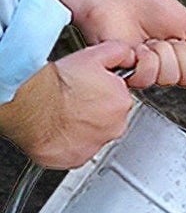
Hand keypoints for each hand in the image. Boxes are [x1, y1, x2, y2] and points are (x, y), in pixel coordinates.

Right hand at [0, 42, 137, 167]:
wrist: (31, 104)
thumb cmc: (56, 83)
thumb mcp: (93, 56)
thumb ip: (117, 54)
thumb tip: (127, 55)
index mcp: (121, 102)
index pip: (118, 98)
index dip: (101, 92)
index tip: (87, 89)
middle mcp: (114, 127)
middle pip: (107, 119)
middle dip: (93, 112)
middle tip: (72, 102)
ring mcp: (96, 145)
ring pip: (93, 136)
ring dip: (81, 128)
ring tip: (62, 116)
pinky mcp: (76, 158)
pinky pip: (75, 152)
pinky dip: (67, 145)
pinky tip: (56, 132)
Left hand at [28, 0, 185, 89]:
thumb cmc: (140, 2)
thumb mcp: (184, 21)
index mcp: (180, 54)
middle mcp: (166, 66)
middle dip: (184, 53)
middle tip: (168, 39)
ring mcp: (147, 71)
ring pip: (171, 77)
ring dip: (163, 53)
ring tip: (149, 40)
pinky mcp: (128, 74)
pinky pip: (148, 77)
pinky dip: (145, 59)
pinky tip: (137, 47)